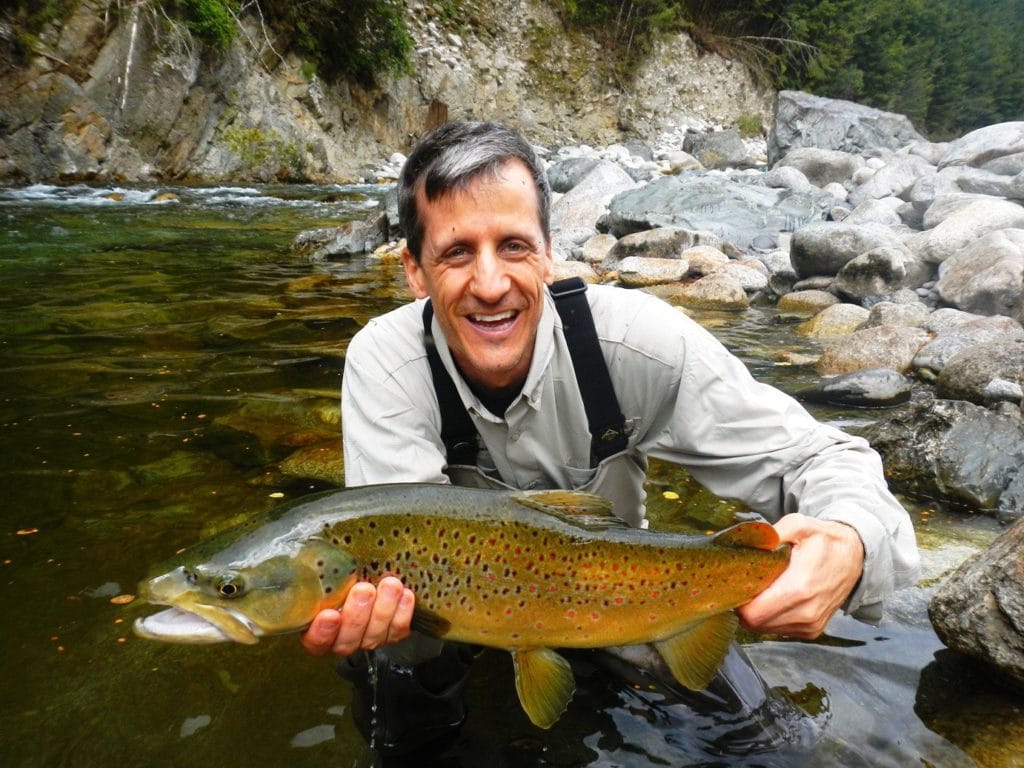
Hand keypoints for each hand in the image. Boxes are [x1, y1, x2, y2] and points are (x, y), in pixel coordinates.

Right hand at [300, 576, 414, 655]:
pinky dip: (403, 612)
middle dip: (357, 614)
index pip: (316, 640)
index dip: (322, 631)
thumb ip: (319, 570)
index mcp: (318, 627)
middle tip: (364, 589)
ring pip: (375, 635)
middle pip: (348, 639)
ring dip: (384, 610)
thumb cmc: (340, 572)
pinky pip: (398, 630)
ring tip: (390, 585)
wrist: (371, 572)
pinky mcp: (392, 633)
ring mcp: (368, 638)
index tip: (329, 614)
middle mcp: (342, 638)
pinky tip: (405, 594)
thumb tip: (314, 554)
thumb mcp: (325, 570)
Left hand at [737, 514, 863, 638]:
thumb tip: (746, 542)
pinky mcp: (812, 631)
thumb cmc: (824, 540)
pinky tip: (776, 598)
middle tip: (745, 584)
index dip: (738, 599)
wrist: (855, 558)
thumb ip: (771, 534)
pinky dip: (771, 617)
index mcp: (799, 587)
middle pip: (754, 623)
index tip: (736, 582)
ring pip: (765, 629)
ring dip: (757, 612)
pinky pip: (779, 630)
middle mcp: (806, 612)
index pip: (752, 612)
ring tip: (763, 588)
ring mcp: (810, 625)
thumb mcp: (798, 525)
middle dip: (743, 606)